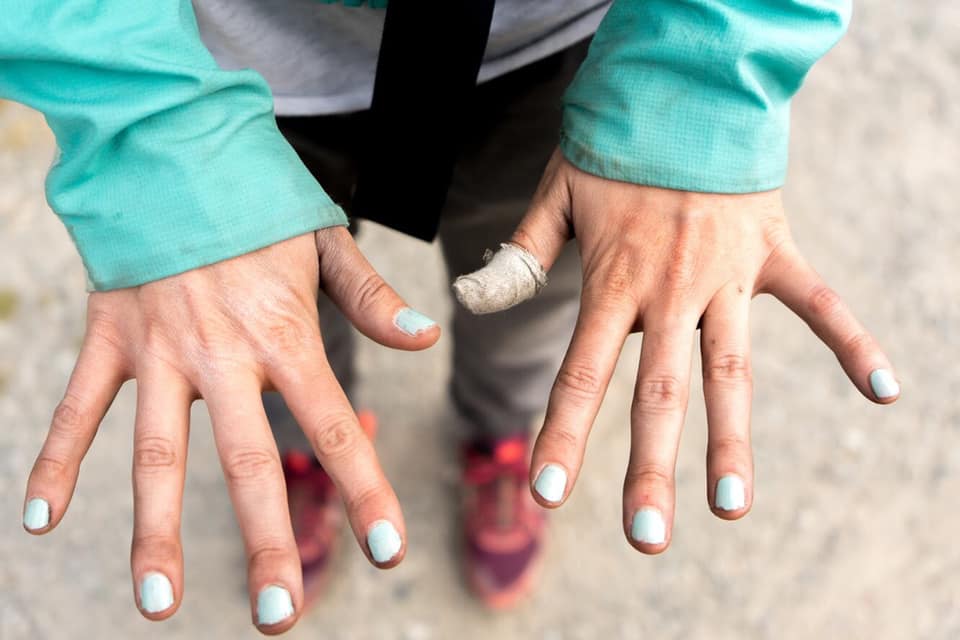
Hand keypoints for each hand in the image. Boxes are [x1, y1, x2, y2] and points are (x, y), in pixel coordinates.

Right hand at [21, 228, 438, 632]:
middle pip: (248, 461)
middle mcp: (222, 353)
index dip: (365, 490)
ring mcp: (158, 350)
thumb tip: (426, 338)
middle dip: (266, 540)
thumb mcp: (325, 241)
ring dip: (156, 530)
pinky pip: (77, 407)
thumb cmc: (257, 201)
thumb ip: (373, 297)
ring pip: (155, 453)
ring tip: (160, 604)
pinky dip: (56, 460)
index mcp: (284, 333)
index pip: (334, 425)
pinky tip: (40, 520)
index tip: (388, 552)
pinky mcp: (108, 338)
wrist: (172, 148)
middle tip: (278, 616)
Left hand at [484, 150, 898, 551]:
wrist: (683, 86)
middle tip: (645, 537)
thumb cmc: (614, 145)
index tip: (548, 495)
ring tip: (734, 509)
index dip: (561, 434)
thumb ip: (522, 253)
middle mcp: (671, 292)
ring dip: (733, 443)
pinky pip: (820, 303)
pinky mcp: (773, 254)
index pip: (580, 374)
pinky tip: (886, 391)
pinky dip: (853, 342)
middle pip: (659, 394)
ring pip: (732, 371)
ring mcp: (728, 277)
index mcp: (613, 282)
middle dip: (650, 468)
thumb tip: (474, 303)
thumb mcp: (557, 192)